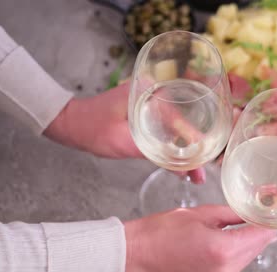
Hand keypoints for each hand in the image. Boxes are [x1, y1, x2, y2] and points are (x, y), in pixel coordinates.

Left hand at [44, 83, 203, 181]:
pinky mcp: (146, 115)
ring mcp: (151, 104)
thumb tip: (182, 170)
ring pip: (177, 130)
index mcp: (150, 91)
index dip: (196, 138)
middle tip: (203, 172)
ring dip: (186, 150)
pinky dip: (174, 147)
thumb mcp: (123, 143)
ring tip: (196, 174)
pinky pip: (166, 131)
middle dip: (196, 148)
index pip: (182, 116)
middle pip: (184, 123)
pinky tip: (182, 164)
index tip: (206, 156)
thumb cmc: (91, 128)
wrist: (70, 123)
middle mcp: (154, 93)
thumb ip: (154, 155)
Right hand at [123, 205, 276, 271]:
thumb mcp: (203, 214)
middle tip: (268, 212)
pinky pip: (237, 263)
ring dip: (252, 240)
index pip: (259, 235)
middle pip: (256, 247)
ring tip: (253, 221)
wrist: (140, 252)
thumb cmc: (164, 230)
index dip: (271, 222)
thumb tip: (253, 213)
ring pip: (248, 256)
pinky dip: (240, 249)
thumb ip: (233, 215)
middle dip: (263, 230)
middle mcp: (225, 268)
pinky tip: (238, 235)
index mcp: (222, 249)